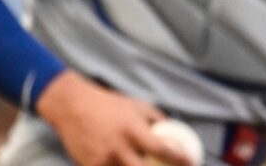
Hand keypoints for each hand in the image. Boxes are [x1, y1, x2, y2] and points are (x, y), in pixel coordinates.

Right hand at [34, 71, 194, 165]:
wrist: (73, 108)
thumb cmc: (110, 106)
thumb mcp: (137, 107)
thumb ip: (157, 121)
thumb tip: (176, 133)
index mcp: (133, 129)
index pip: (162, 149)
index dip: (179, 159)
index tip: (192, 163)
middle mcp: (118, 146)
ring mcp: (102, 159)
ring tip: (143, 162)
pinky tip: (123, 163)